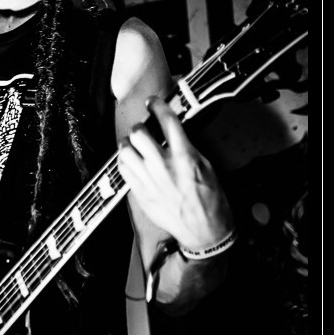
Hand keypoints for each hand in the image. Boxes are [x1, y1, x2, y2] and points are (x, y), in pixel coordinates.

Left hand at [117, 95, 233, 251]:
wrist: (204, 232)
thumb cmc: (210, 201)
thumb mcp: (207, 167)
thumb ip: (187, 148)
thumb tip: (174, 133)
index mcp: (184, 157)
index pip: (167, 121)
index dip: (158, 106)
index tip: (153, 102)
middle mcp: (163, 167)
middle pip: (140, 133)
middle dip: (141, 127)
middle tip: (144, 129)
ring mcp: (149, 181)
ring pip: (125, 150)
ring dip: (129, 144)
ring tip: (134, 145)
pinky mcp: (140, 194)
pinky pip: (123, 170)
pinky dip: (125, 162)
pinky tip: (132, 162)